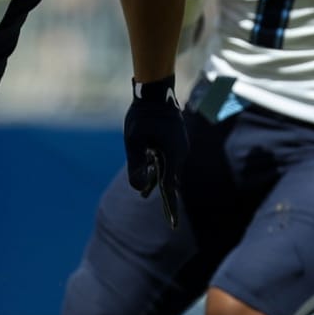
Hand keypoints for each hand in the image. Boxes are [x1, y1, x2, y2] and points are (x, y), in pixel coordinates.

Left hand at [123, 75, 187, 228]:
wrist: (155, 91)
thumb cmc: (142, 115)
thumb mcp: (133, 141)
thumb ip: (135, 165)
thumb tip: (139, 188)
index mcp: (173, 155)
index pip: (170, 187)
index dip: (170, 207)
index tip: (172, 224)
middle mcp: (180, 153)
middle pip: (170, 180)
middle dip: (163, 194)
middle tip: (167, 217)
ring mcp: (180, 147)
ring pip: (169, 169)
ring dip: (158, 179)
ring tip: (145, 192)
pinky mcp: (176, 141)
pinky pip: (169, 159)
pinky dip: (160, 167)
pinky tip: (149, 168)